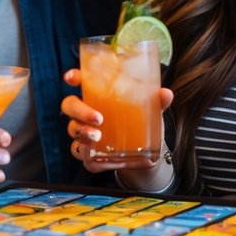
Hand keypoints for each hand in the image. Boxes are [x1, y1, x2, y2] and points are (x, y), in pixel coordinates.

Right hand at [61, 68, 173, 186]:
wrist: (144, 153)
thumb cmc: (140, 123)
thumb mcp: (151, 111)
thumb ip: (157, 102)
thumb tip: (166, 94)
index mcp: (98, 95)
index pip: (81, 81)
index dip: (74, 77)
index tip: (71, 78)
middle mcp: (86, 113)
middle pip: (70, 105)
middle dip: (80, 110)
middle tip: (98, 117)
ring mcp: (85, 133)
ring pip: (73, 129)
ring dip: (82, 132)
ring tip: (98, 136)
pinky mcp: (89, 154)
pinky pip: (81, 155)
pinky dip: (89, 156)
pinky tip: (100, 158)